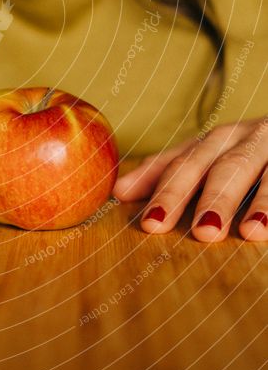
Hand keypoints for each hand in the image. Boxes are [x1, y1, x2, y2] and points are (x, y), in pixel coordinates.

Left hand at [112, 119, 267, 241]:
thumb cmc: (247, 152)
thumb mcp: (208, 159)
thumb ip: (166, 173)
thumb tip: (117, 192)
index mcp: (213, 142)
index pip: (182, 164)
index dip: (166, 191)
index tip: (150, 223)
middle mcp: (240, 138)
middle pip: (216, 166)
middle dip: (203, 197)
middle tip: (197, 231)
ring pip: (252, 167)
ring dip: (253, 200)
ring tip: (249, 231)